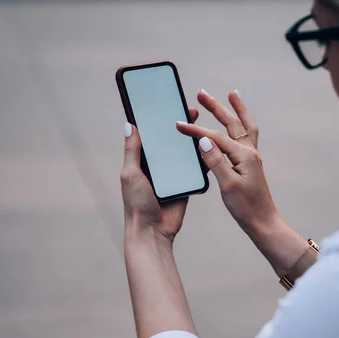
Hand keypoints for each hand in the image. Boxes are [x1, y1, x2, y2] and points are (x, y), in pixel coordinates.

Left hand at [121, 108, 199, 242]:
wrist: (153, 231)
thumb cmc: (137, 204)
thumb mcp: (131, 174)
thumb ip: (132, 151)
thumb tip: (129, 124)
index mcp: (142, 161)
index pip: (151, 135)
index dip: (159, 120)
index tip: (169, 105)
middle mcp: (157, 166)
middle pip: (170, 141)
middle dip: (180, 126)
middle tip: (192, 110)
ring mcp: (172, 175)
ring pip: (183, 153)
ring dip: (192, 140)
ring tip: (202, 125)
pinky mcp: (185, 184)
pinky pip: (194, 169)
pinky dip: (201, 159)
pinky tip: (209, 147)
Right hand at [176, 90, 278, 232]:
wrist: (263, 223)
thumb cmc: (246, 208)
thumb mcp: (228, 185)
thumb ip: (215, 161)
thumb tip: (203, 140)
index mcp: (243, 155)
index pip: (215, 136)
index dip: (195, 130)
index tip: (178, 124)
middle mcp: (249, 152)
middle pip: (232, 123)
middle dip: (216, 106)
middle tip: (201, 93)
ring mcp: (251, 158)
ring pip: (243, 127)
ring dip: (235, 110)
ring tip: (231, 95)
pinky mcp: (250, 164)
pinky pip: (245, 138)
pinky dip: (240, 126)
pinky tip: (235, 125)